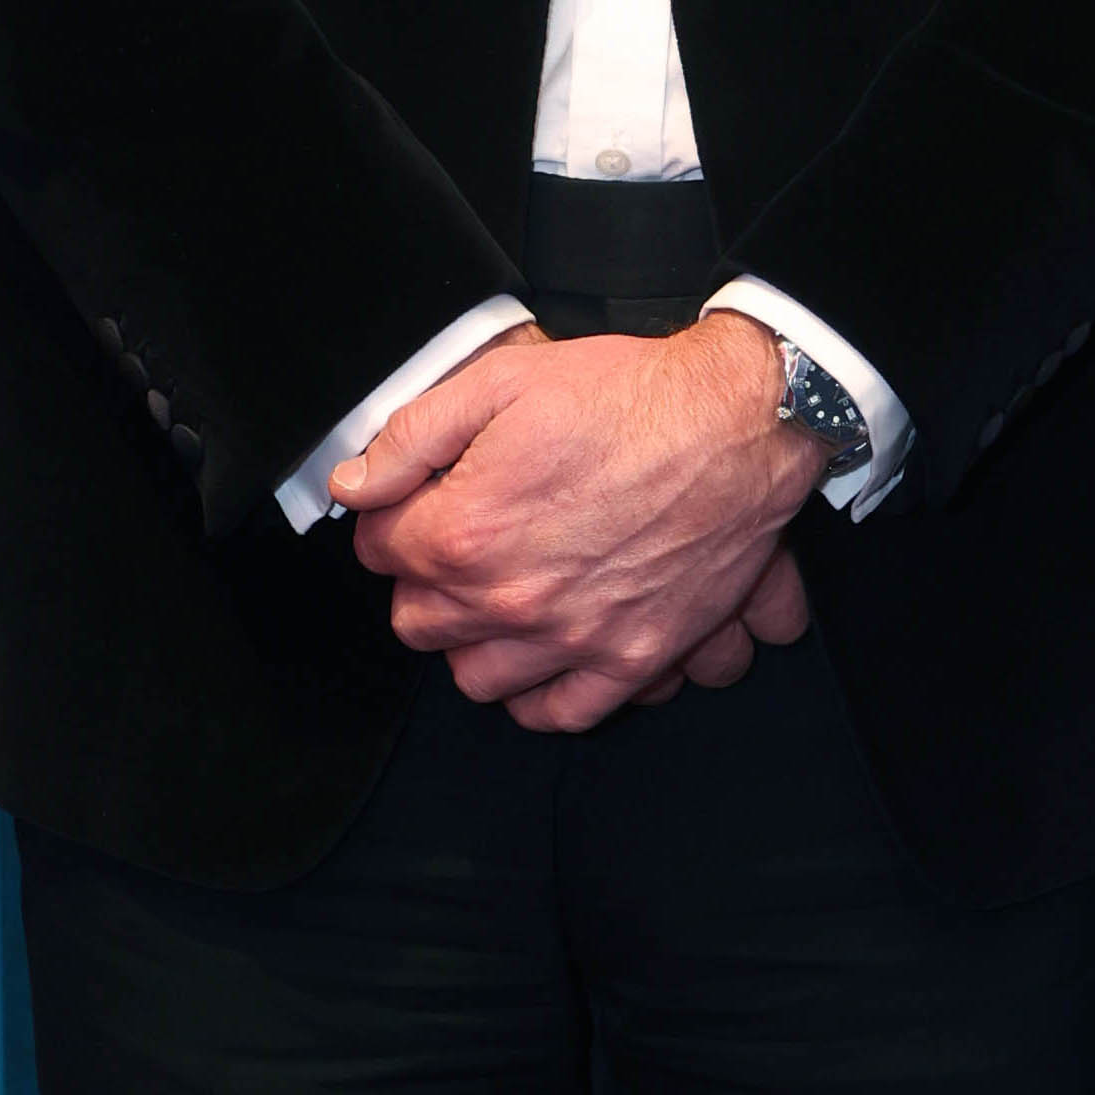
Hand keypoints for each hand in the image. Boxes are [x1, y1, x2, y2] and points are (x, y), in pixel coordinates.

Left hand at [330, 318, 825, 733]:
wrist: (739, 423)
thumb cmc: (630, 396)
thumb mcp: (502, 381)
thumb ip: (412, 437)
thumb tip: (355, 483)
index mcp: (464, 531)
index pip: (378, 549)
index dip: (397, 517)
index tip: (425, 502)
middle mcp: (510, 599)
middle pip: (418, 623)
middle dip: (428, 583)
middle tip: (462, 546)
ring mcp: (572, 638)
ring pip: (476, 678)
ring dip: (476, 642)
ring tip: (500, 602)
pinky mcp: (632, 658)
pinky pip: (560, 713)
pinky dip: (541, 696)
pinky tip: (543, 658)